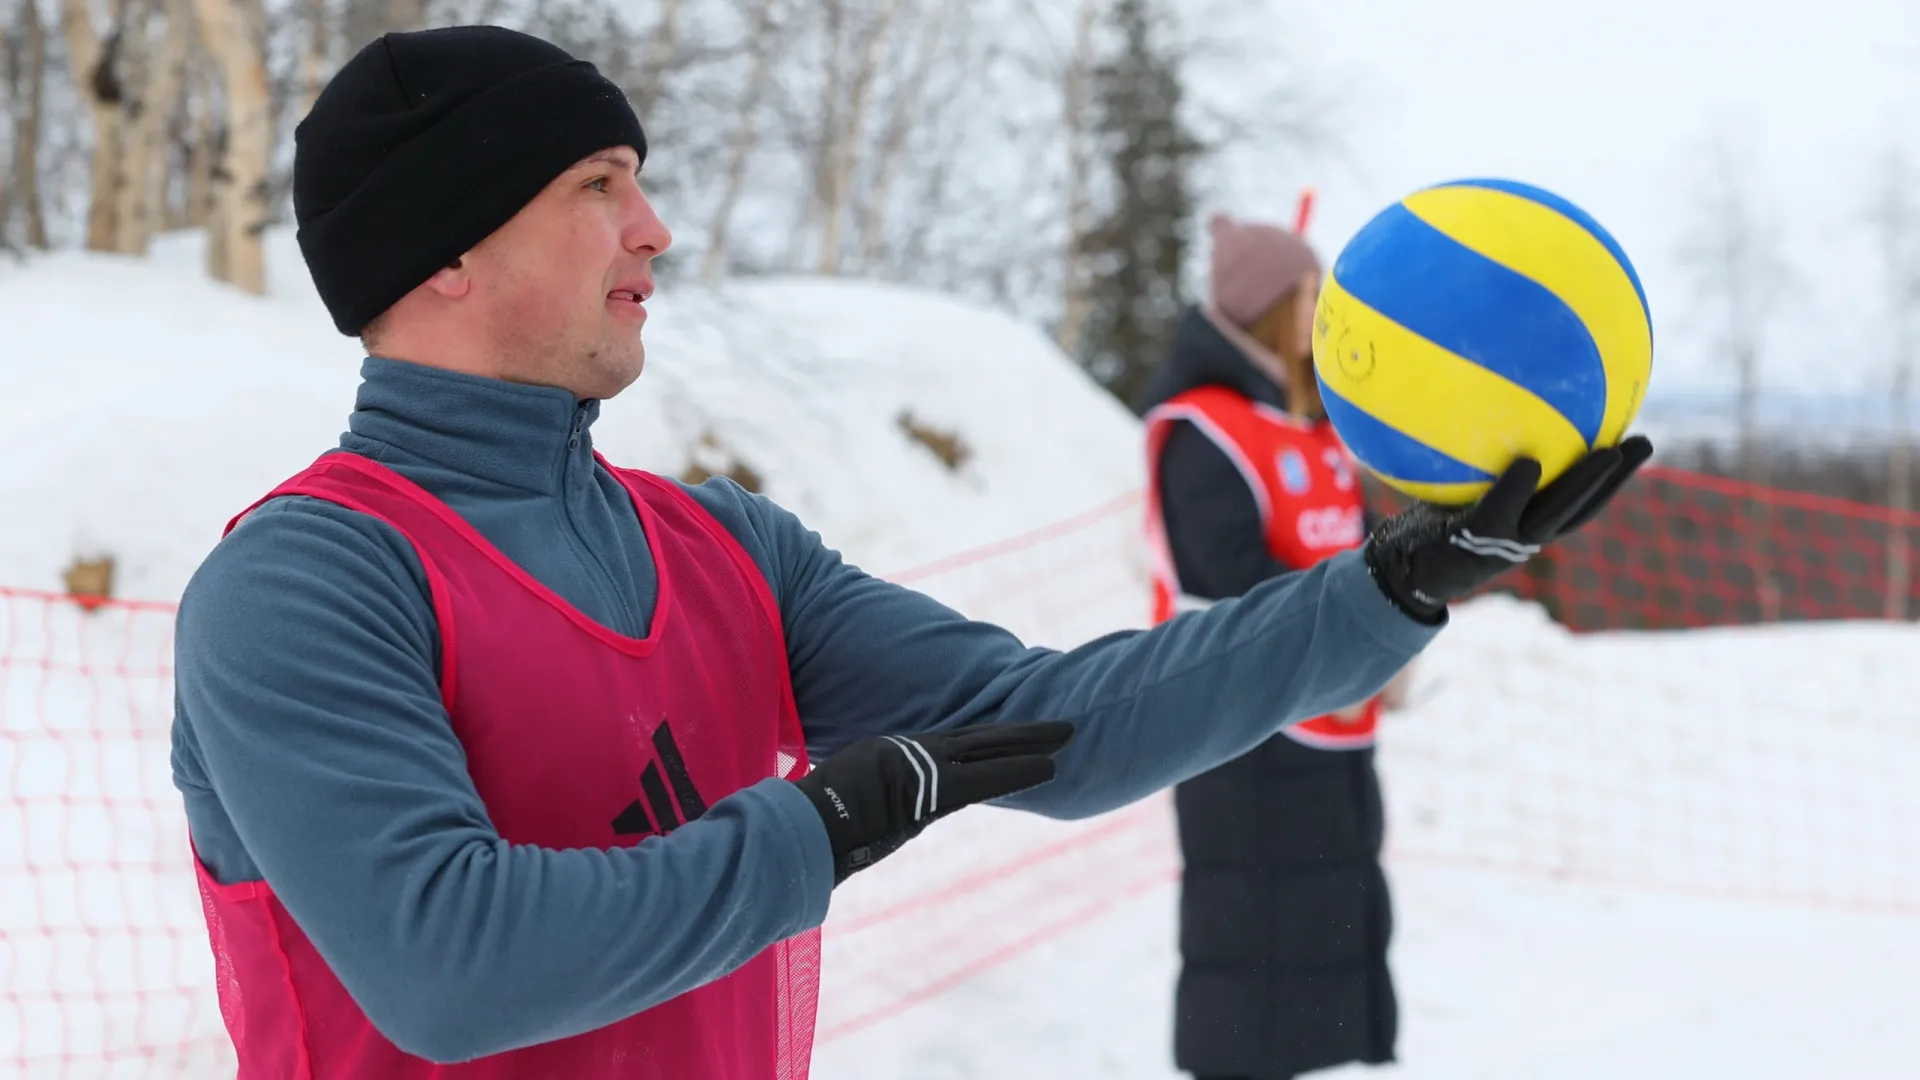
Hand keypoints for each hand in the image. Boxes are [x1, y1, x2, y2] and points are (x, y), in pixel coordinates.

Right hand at [793, 722, 1074, 883]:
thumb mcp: (837, 806)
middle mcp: (909, 755)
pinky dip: (1018, 770)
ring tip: (1065, 736)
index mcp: (888, 758)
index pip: (950, 748)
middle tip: (1061, 728)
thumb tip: (858, 835)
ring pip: (986, 749)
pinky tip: (1048, 767)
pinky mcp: (931, 786)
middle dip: (1018, 734)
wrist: (802, 828)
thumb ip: (863, 813)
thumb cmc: (809, 823)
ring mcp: (921, 766)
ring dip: (1027, 745)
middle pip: (975, 739)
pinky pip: (985, 776)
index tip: (1011, 741)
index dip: (985, 744)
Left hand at [1364, 435, 1652, 622]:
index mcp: (1527, 524)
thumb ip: (1481, 461)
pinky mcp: (1472, 541)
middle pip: (1581, 508)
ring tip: (1608, 451)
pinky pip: (1498, 513)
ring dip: (1583, 486)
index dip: (1611, 477)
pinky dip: (1515, 491)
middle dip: (1615, 478)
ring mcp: (1501, 542)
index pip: (1579, 501)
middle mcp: (1522, 537)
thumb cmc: (1426, 525)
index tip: (1637, 441)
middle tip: (1644, 441)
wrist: (1396, 571)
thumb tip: (1492, 401)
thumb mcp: (1457, 489)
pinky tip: (1530, 463)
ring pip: (1554, 516)